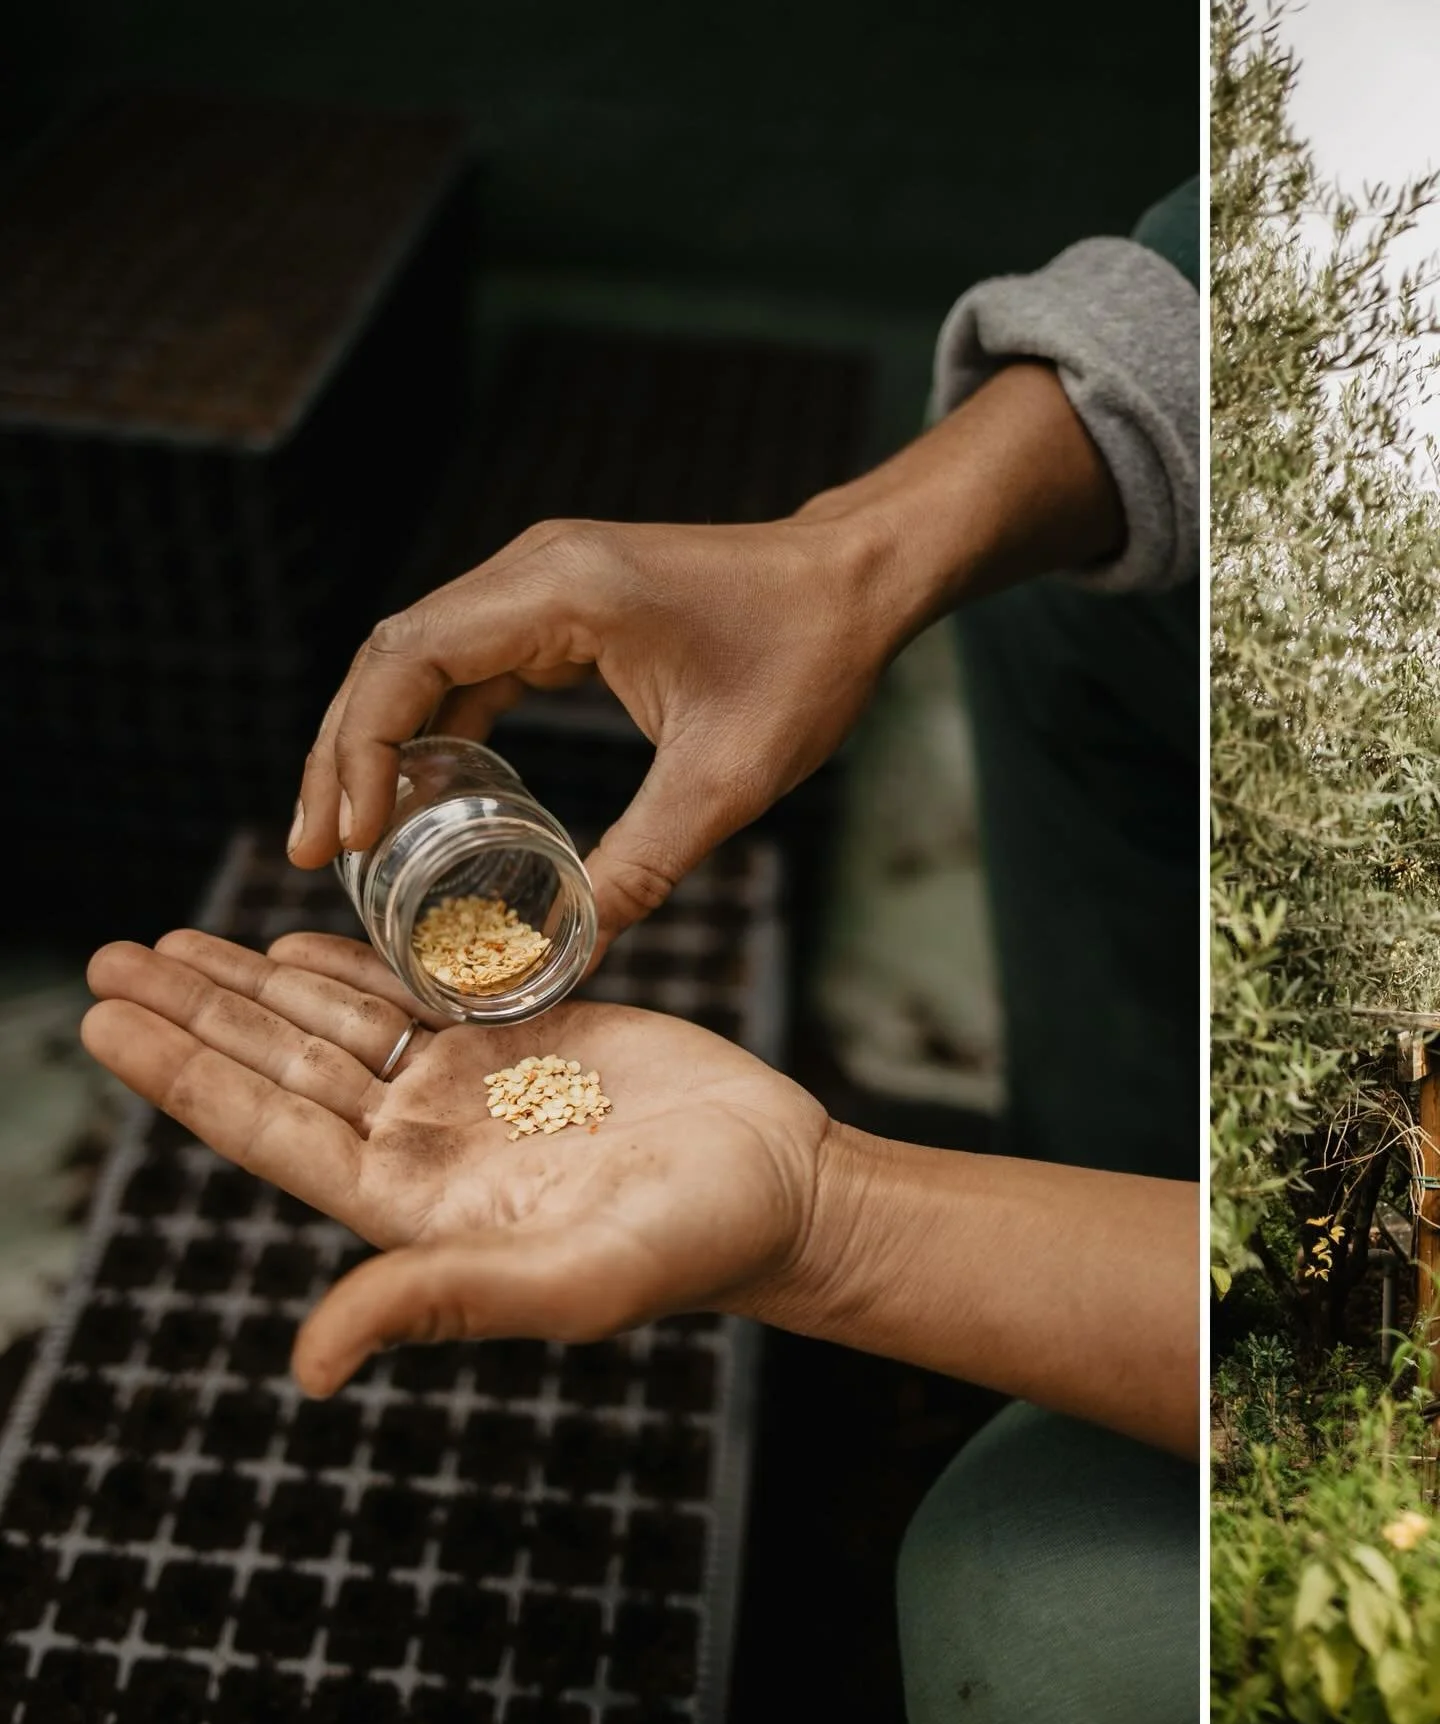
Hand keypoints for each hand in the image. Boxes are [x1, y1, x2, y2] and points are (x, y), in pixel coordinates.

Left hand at [81, 930, 828, 1395]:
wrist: (775, 1183)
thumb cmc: (688, 1246)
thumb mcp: (571, 1281)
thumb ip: (443, 1300)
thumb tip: (310, 1363)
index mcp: (411, 1202)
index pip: (268, 1129)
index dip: (182, 1077)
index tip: (103, 1022)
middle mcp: (420, 1142)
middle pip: (278, 1065)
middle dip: (190, 1014)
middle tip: (109, 957)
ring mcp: (465, 1087)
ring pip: (330, 1024)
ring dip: (247, 983)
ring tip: (170, 945)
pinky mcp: (518, 1037)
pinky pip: (409, 994)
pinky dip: (343, 966)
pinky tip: (286, 947)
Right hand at [287, 364, 1122, 953]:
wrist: (858, 583)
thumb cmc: (806, 658)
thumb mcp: (726, 779)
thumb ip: (642, 865)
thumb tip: (570, 954)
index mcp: (557, 589)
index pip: (409, 659)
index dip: (358, 749)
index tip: (342, 837)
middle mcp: (532, 572)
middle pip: (391, 658)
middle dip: (342, 754)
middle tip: (312, 852)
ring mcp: (542, 585)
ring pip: (420, 661)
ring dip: (379, 742)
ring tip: (346, 837)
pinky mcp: (561, 610)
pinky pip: (470, 666)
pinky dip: (435, 730)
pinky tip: (421, 798)